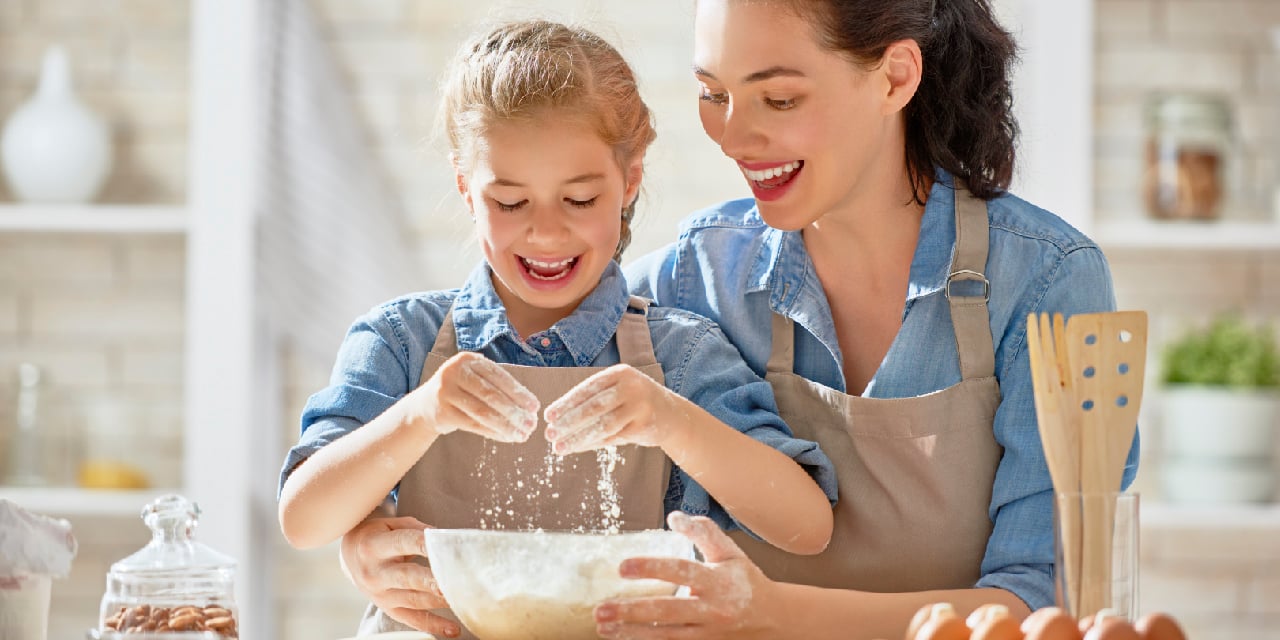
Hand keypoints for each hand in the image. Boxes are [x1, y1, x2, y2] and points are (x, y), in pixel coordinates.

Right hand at [339, 516, 460, 637]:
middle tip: (453, 583)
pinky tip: (453, 629)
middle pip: (407, 577)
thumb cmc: (378, 536)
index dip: (425, 543)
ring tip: (464, 601)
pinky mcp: (388, 608)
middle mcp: (375, 572)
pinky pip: (412, 620)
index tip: (447, 544)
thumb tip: (446, 538)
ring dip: (440, 602)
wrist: (350, 557)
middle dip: (431, 581)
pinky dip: (434, 625)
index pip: (403, 542)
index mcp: (374, 546)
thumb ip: (418, 529)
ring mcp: (381, 594)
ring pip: (414, 600)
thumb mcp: (392, 525)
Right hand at [418, 351, 538, 442]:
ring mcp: (445, 391)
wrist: (426, 405)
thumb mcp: (476, 379)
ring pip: (482, 412)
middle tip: (531, 425)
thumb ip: (498, 386)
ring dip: (505, 425)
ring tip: (522, 435)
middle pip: (491, 395)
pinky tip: (506, 438)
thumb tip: (530, 407)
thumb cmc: (462, 390)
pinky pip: (473, 425)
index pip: (498, 376)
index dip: (519, 392)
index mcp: (468, 359)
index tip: (535, 407)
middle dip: (514, 411)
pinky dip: (492, 433)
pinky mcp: (442, 412)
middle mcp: (454, 372)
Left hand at [543, 364, 679, 454]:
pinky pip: (612, 437)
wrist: (672, 416)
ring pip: (602, 425)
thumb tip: (557, 418)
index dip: (566, 403)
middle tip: (549, 434)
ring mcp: (640, 406)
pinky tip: (577, 448)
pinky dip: (591, 444)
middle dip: (568, 422)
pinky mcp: (644, 426)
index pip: (587, 388)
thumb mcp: (618, 391)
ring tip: (559, 447)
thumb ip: (594, 399)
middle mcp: (631, 386)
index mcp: (620, 373)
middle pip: (593, 406)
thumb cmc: (636, 403)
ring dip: (577, 438)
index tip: (548, 417)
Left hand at [594, 511, 777, 638]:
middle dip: (633, 611)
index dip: (651, 568)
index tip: (622, 567)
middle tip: (601, 609)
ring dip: (632, 634)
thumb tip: (672, 517)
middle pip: (668, 611)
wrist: (773, 618)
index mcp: (718, 580)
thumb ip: (703, 531)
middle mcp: (712, 608)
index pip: (681, 570)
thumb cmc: (746, 580)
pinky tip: (623, 639)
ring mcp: (707, 632)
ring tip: (603, 628)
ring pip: (666, 636)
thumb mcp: (730, 552)